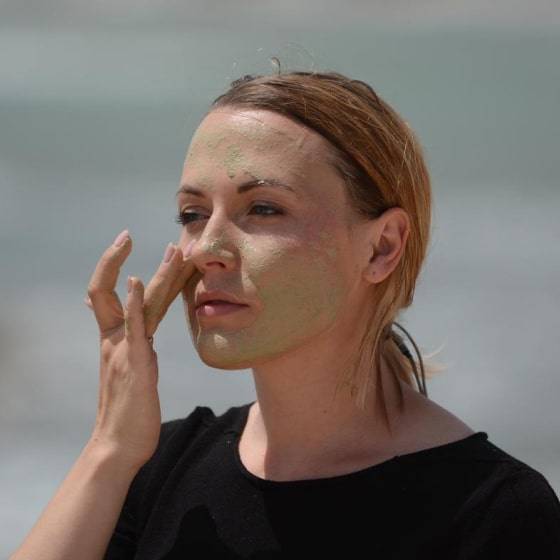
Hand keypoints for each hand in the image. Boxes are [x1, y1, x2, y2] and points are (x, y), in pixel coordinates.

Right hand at [84, 230, 195, 469]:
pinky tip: (136, 282)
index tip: (139, 251)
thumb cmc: (129, 412)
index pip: (117, 295)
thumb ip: (132, 349)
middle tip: (172, 241)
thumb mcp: (130, 373)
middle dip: (149, 263)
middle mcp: (117, 340)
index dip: (126, 270)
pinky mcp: (133, 365)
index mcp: (118, 340)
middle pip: (127, 290)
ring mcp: (124, 350)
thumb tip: (135, 334)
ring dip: (158, 274)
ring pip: (140, 303)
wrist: (117, 446)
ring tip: (175, 251)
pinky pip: (133, 328)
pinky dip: (133, 303)